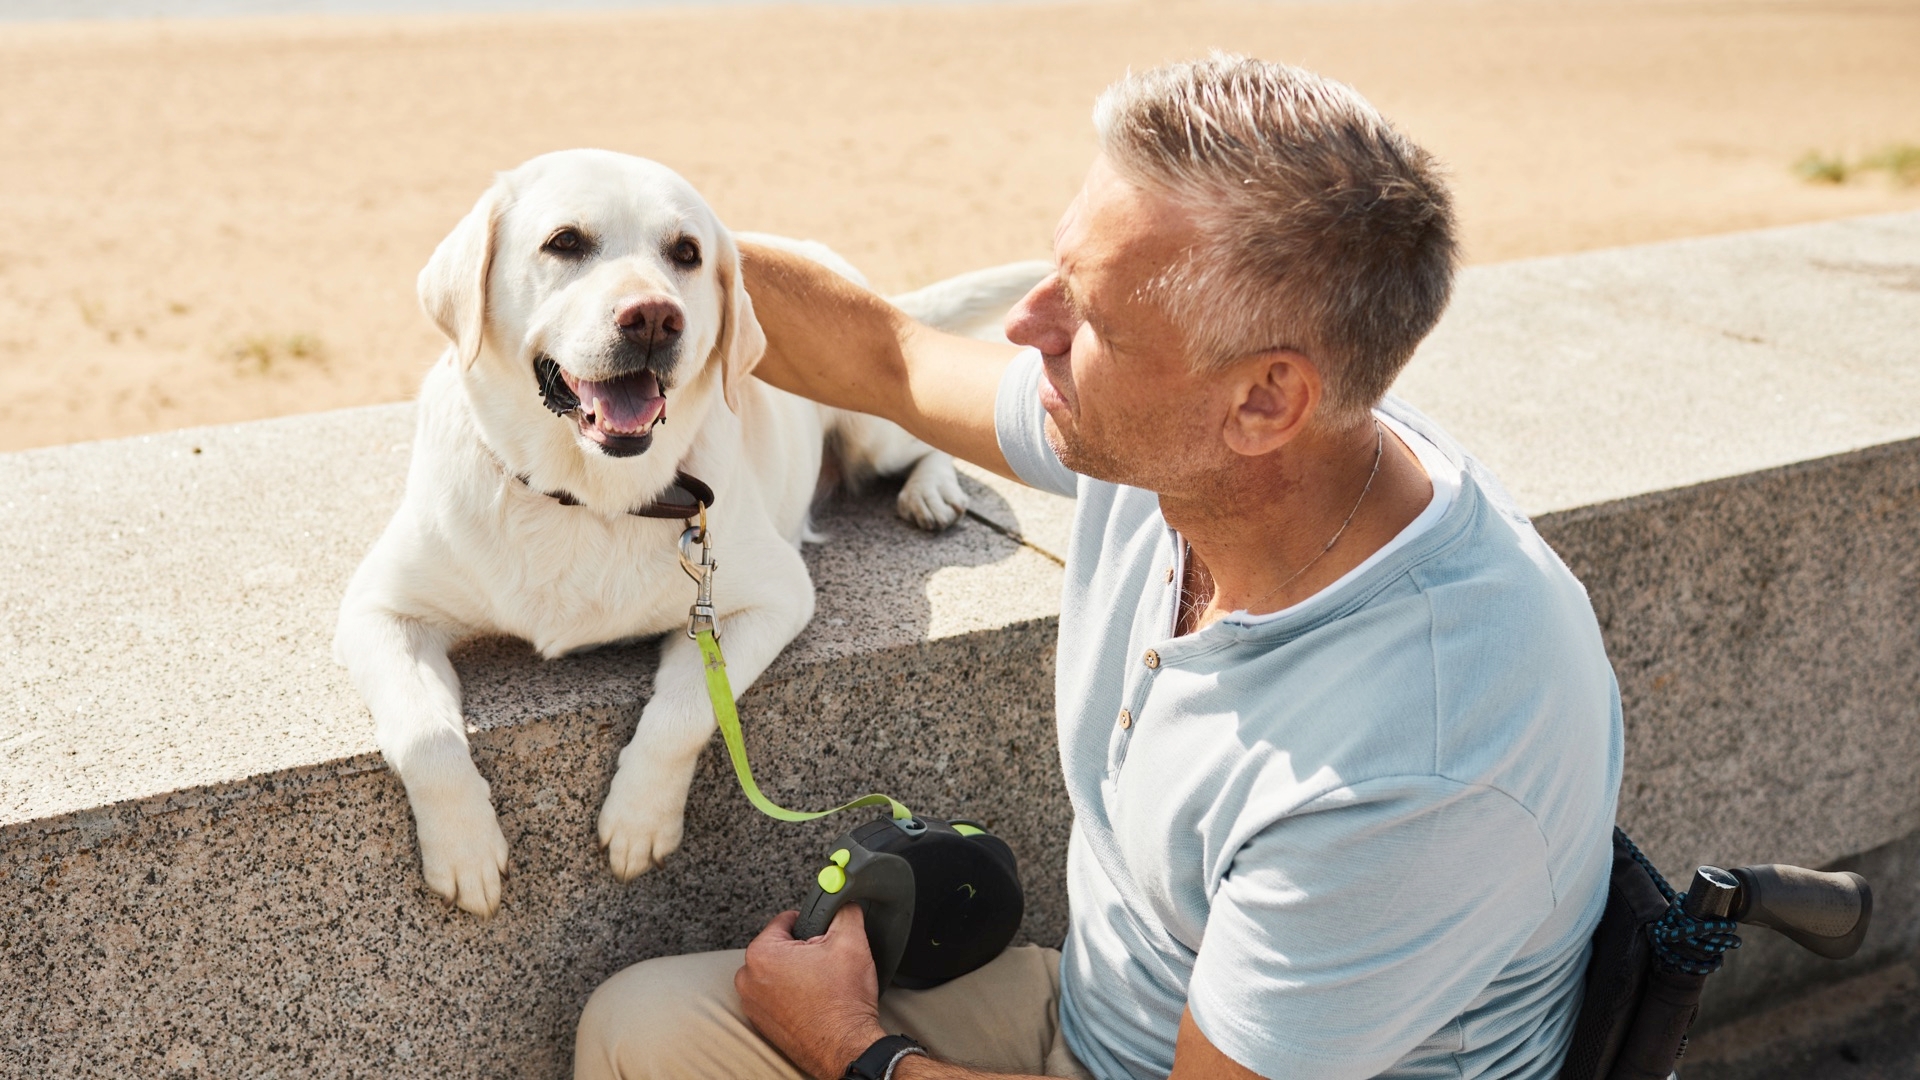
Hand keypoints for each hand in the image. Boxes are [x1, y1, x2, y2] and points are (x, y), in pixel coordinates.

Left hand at [736, 905, 888, 1078]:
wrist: (846, 1047)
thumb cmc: (843, 1003)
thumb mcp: (851, 941)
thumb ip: (844, 910)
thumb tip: (843, 900)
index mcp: (762, 953)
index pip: (786, 920)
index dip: (812, 926)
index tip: (824, 939)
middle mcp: (748, 979)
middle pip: (780, 946)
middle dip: (803, 951)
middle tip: (825, 966)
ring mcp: (752, 1003)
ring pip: (779, 971)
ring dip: (797, 973)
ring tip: (821, 986)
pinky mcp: (760, 1022)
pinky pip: (776, 995)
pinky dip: (793, 994)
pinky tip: (813, 1002)